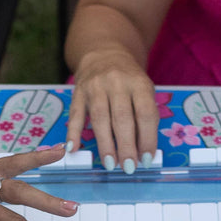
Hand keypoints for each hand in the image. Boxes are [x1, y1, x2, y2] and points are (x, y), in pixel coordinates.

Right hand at [67, 47, 160, 173]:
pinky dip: (74, 132)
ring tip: (110, 164)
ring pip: (100, 118)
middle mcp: (117, 82)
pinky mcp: (78, 91)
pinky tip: (74, 148)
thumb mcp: (144, 91)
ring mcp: (95, 86)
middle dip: (126, 146)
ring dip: (105, 144)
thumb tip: (142, 151)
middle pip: (122, 118)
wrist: (104, 53)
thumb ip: (145, 117)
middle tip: (128, 167)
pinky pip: (75, 114)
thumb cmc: (128, 80)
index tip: (146, 159)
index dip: (147, 138)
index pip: (145, 113)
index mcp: (138, 83)